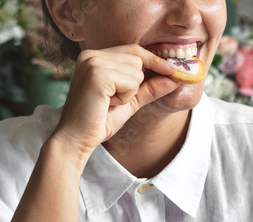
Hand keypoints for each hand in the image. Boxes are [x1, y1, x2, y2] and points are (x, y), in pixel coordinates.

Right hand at [52, 45, 180, 158]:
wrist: (76, 139)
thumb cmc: (98, 121)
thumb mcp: (129, 101)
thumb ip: (150, 87)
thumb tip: (176, 77)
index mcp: (95, 56)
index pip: (134, 50)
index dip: (155, 60)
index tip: (174, 69)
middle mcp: (92, 54)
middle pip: (138, 59)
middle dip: (136, 83)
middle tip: (114, 100)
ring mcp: (93, 62)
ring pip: (137, 70)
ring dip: (130, 92)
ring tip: (109, 102)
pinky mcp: (97, 74)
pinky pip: (131, 81)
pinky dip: (125, 96)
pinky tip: (108, 104)